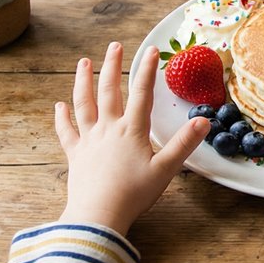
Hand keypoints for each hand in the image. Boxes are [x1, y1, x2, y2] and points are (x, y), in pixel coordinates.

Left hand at [55, 41, 210, 234]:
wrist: (98, 216)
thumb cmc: (133, 195)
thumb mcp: (165, 170)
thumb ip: (183, 144)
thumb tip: (204, 121)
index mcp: (131, 131)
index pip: (142, 94)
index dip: (147, 70)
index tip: (152, 49)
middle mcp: (108, 129)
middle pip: (109, 91)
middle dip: (112, 66)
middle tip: (114, 46)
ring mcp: (89, 140)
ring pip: (84, 104)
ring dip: (83, 81)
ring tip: (83, 62)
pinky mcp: (75, 155)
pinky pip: (66, 132)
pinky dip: (62, 118)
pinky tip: (59, 106)